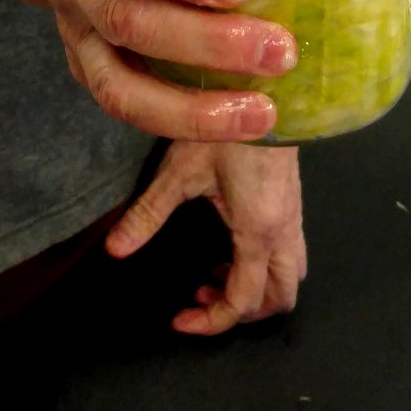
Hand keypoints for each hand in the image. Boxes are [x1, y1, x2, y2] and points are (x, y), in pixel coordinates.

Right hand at [30, 0, 295, 141]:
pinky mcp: (87, 65)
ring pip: (121, 84)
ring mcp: (75, 29)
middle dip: (207, 44)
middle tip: (282, 50)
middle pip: (128, 20)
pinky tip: (239, 126)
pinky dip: (182, 124)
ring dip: (195, 107)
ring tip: (265, 112)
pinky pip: (125, 107)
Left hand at [105, 142, 306, 334]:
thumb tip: (115, 249)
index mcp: (258, 232)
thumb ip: (148, 213)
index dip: (212, 320)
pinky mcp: (294, 201)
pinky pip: (290, 251)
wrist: (265, 89)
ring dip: (257, 287)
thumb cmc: (225, 130)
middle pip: (281, 297)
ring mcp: (295, 215)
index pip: (244, 300)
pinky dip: (264, 264)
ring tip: (217, 271)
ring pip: (291, 274)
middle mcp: (284, 231)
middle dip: (244, 311)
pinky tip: (232, 244)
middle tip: (202, 295)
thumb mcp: (180, 172)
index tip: (179, 317)